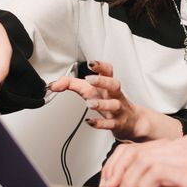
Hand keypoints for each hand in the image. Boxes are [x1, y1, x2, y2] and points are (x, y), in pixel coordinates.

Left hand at [46, 60, 181, 141]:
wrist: (132, 122)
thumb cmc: (110, 103)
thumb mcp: (92, 91)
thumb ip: (73, 85)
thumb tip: (54, 84)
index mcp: (108, 86)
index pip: (109, 71)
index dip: (101, 66)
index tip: (91, 63)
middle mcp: (114, 95)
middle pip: (114, 84)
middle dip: (102, 81)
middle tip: (90, 79)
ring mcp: (118, 110)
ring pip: (114, 104)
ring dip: (101, 103)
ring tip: (89, 103)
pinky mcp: (118, 124)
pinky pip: (110, 124)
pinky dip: (100, 123)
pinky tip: (90, 122)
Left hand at [99, 135, 186, 186]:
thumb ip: (169, 181)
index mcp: (184, 146)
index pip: (141, 147)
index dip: (120, 163)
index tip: (111, 180)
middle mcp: (184, 145)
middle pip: (136, 151)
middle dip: (117, 171)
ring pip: (141, 162)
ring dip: (127, 184)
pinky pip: (153, 174)